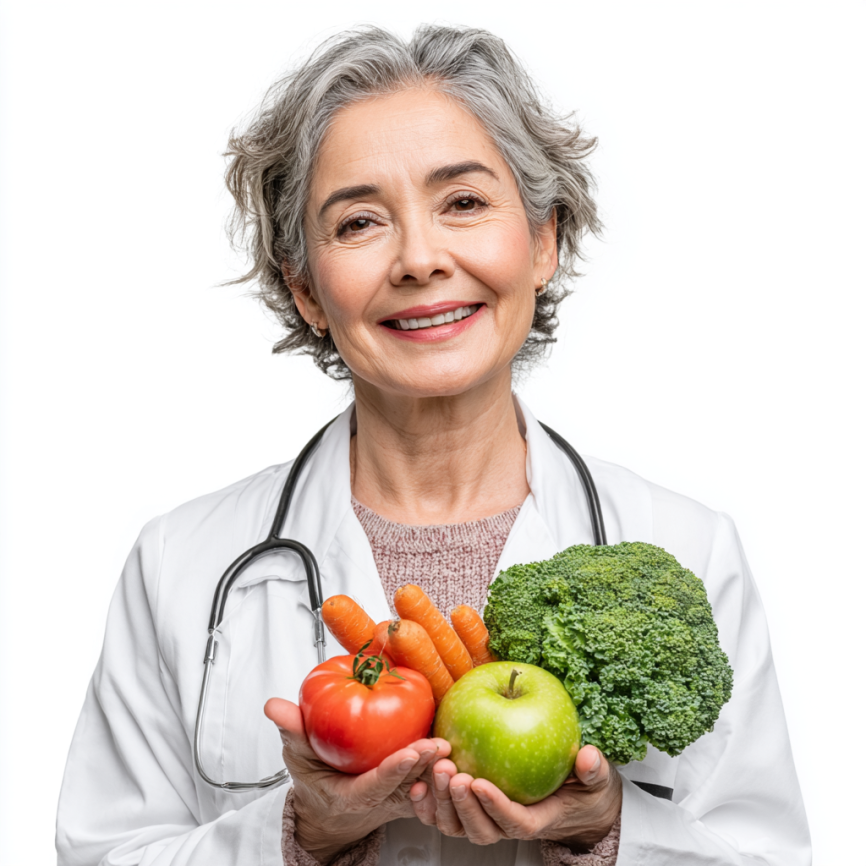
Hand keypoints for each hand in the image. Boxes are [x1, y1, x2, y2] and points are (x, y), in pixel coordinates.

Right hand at [264, 698, 449, 862]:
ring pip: (422, 783)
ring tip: (447, 745)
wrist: (331, 804)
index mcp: (352, 795)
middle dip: (423, 766)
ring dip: (436, 767)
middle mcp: (379, 798)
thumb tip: (273, 706)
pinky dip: (439, 766)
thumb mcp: (297, 755)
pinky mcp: (411, 787)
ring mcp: (398, 795)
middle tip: (437, 744)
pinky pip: (429, 780)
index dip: (393, 770)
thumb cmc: (315, 777)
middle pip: (406, 784)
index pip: (377, 785)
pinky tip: (452, 745)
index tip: (408, 752)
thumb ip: (291, 730)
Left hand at [408, 744, 620, 850]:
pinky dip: (428, 804)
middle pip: (480, 828)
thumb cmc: (581, 790)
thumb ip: (594, 771)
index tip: (481, 784)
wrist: (570, 800)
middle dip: (464, 804)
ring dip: (444, 801)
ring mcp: (486, 818)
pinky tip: (417, 782)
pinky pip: (445, 813)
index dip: (495, 807)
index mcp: (536, 820)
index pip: (513, 821)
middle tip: (454, 774)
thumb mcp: (595, 780)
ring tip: (438, 770)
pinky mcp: (470, 808)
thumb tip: (590, 758)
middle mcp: (506, 824)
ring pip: (458, 824)